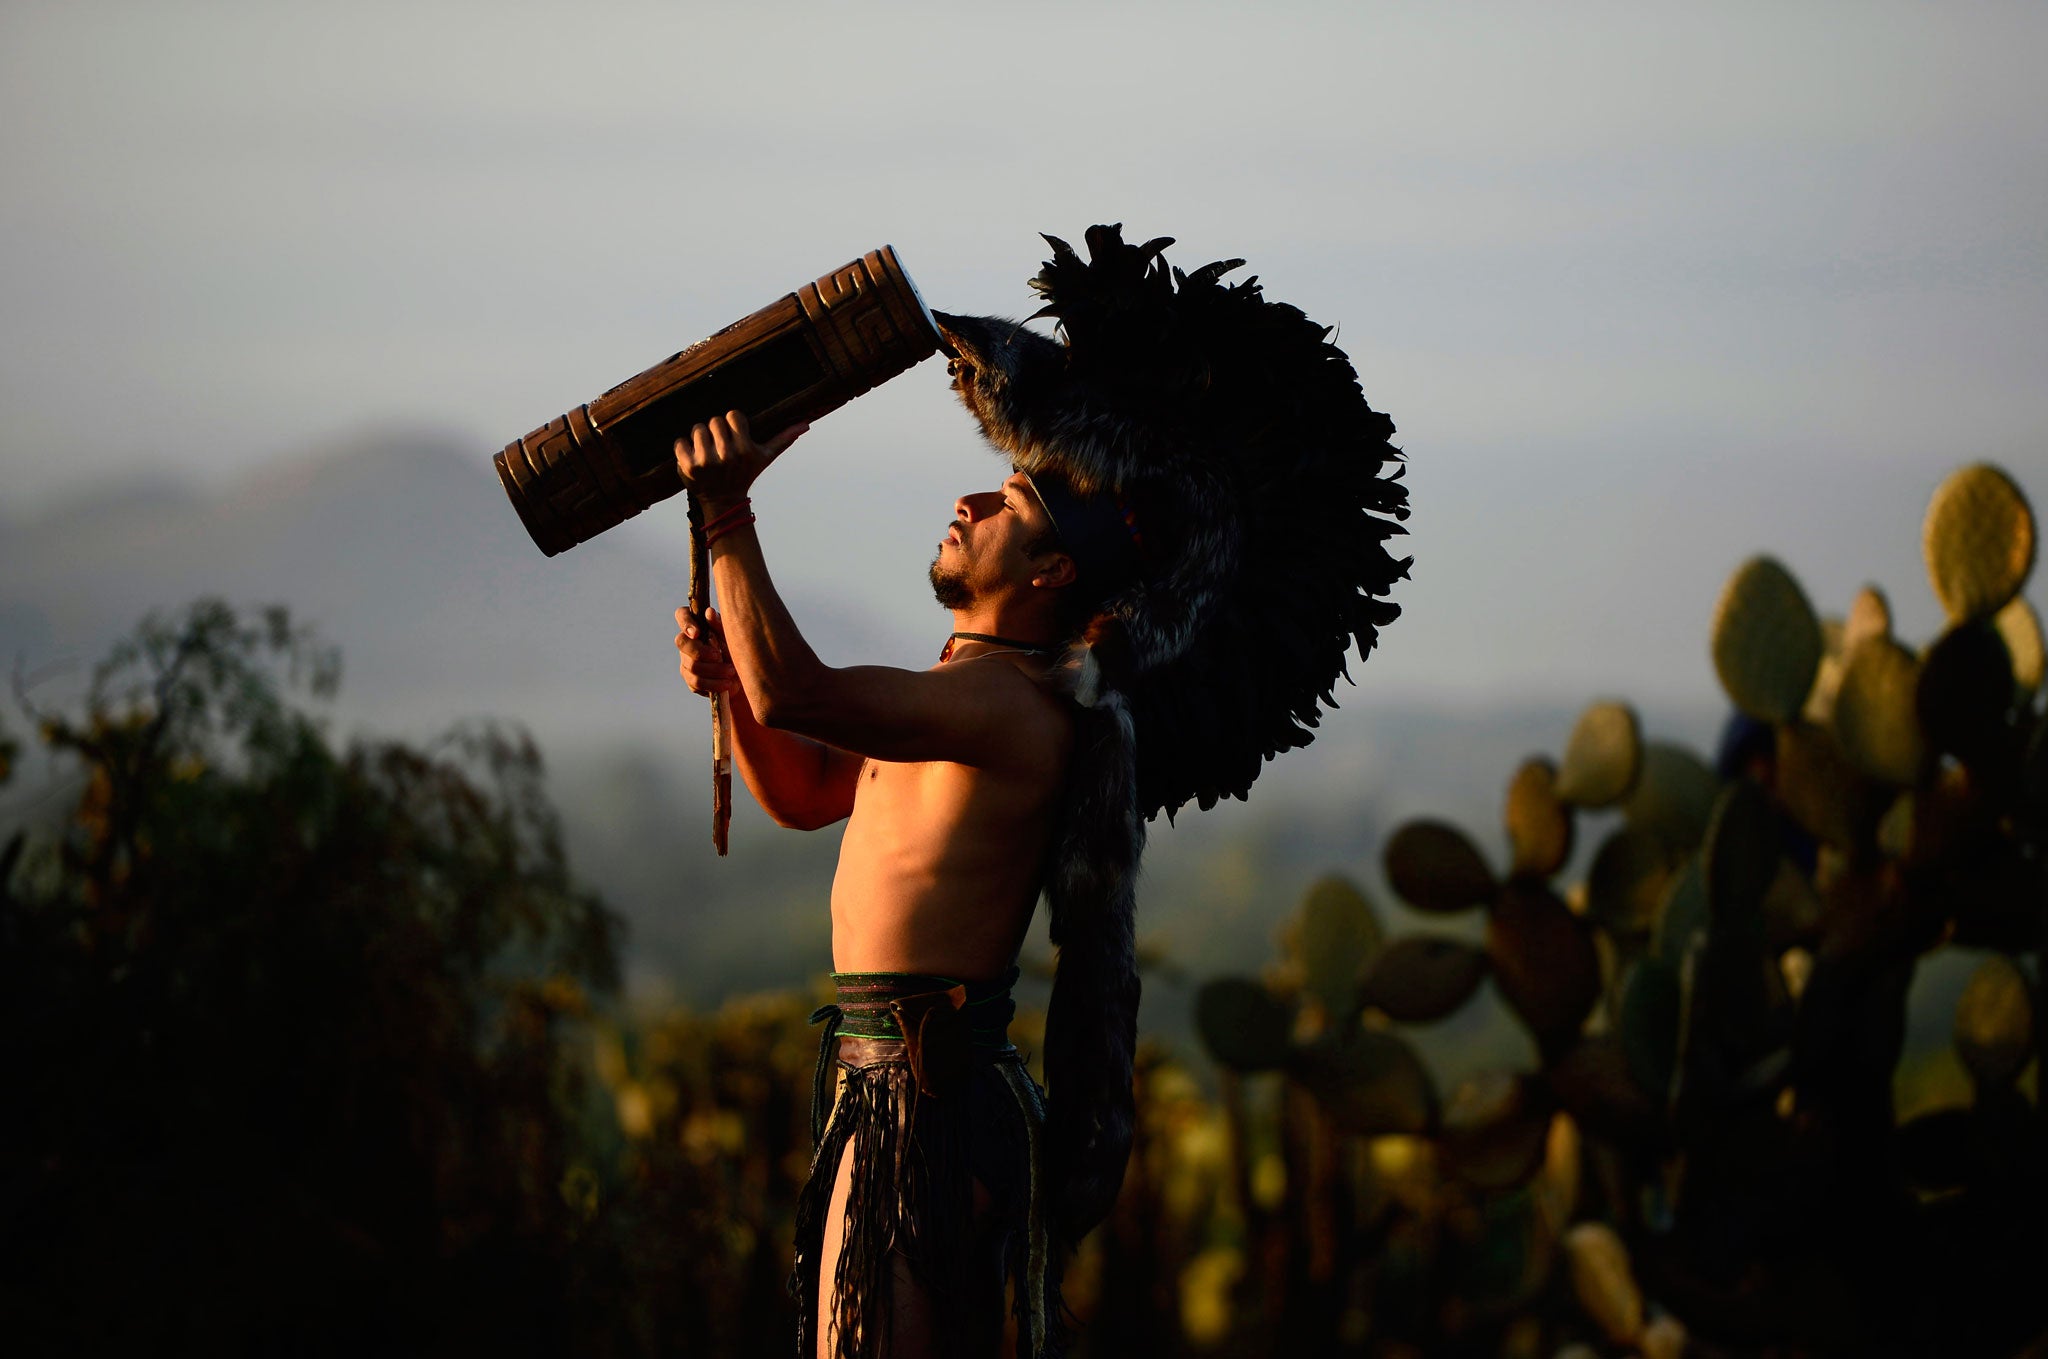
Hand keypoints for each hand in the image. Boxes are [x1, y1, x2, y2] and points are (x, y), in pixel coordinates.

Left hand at [672, 410, 808, 504]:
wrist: (724, 502)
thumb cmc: (745, 473)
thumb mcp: (765, 457)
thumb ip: (784, 438)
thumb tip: (805, 424)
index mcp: (745, 449)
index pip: (732, 415)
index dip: (731, 424)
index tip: (733, 436)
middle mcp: (727, 454)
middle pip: (714, 420)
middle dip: (715, 431)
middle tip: (719, 446)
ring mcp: (706, 461)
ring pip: (697, 428)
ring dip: (699, 438)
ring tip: (707, 452)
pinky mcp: (689, 466)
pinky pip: (680, 442)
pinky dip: (683, 448)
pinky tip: (693, 458)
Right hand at [674, 604, 737, 695]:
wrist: (745, 677)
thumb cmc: (738, 649)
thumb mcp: (732, 637)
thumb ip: (720, 626)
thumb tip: (709, 612)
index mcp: (698, 625)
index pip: (681, 614)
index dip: (685, 622)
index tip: (697, 633)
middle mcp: (688, 643)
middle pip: (681, 643)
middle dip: (701, 651)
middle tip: (719, 655)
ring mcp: (687, 662)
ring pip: (691, 665)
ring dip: (713, 670)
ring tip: (731, 671)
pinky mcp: (691, 681)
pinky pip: (696, 683)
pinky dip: (714, 684)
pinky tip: (726, 683)